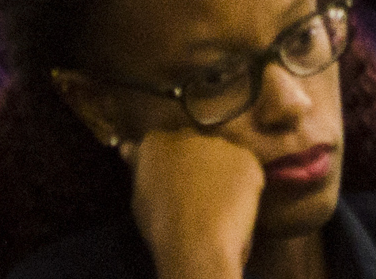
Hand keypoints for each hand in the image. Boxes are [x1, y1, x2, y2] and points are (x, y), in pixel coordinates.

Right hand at [119, 129, 263, 278]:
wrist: (197, 240)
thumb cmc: (160, 225)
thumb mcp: (140, 196)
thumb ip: (140, 169)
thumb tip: (129, 148)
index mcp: (157, 143)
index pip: (160, 144)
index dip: (168, 164)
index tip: (170, 181)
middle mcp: (189, 135)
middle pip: (192, 145)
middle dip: (194, 163)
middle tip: (195, 194)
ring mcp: (220, 145)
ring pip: (222, 156)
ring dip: (220, 172)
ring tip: (217, 204)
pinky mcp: (247, 159)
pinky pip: (246, 170)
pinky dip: (243, 185)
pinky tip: (235, 206)